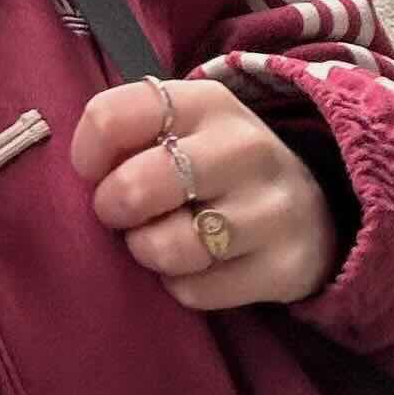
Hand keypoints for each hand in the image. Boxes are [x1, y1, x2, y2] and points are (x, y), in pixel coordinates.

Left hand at [72, 76, 335, 310]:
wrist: (312, 210)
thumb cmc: (218, 166)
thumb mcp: (184, 127)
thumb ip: (131, 134)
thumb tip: (80, 174)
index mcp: (206, 102)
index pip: (113, 117)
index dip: (87, 153)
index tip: (94, 170)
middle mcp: (242, 147)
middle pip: (138, 186)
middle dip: (112, 208)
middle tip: (121, 213)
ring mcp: (270, 208)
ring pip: (168, 247)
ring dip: (147, 251)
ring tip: (159, 240)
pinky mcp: (282, 266)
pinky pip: (195, 292)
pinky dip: (182, 287)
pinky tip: (199, 266)